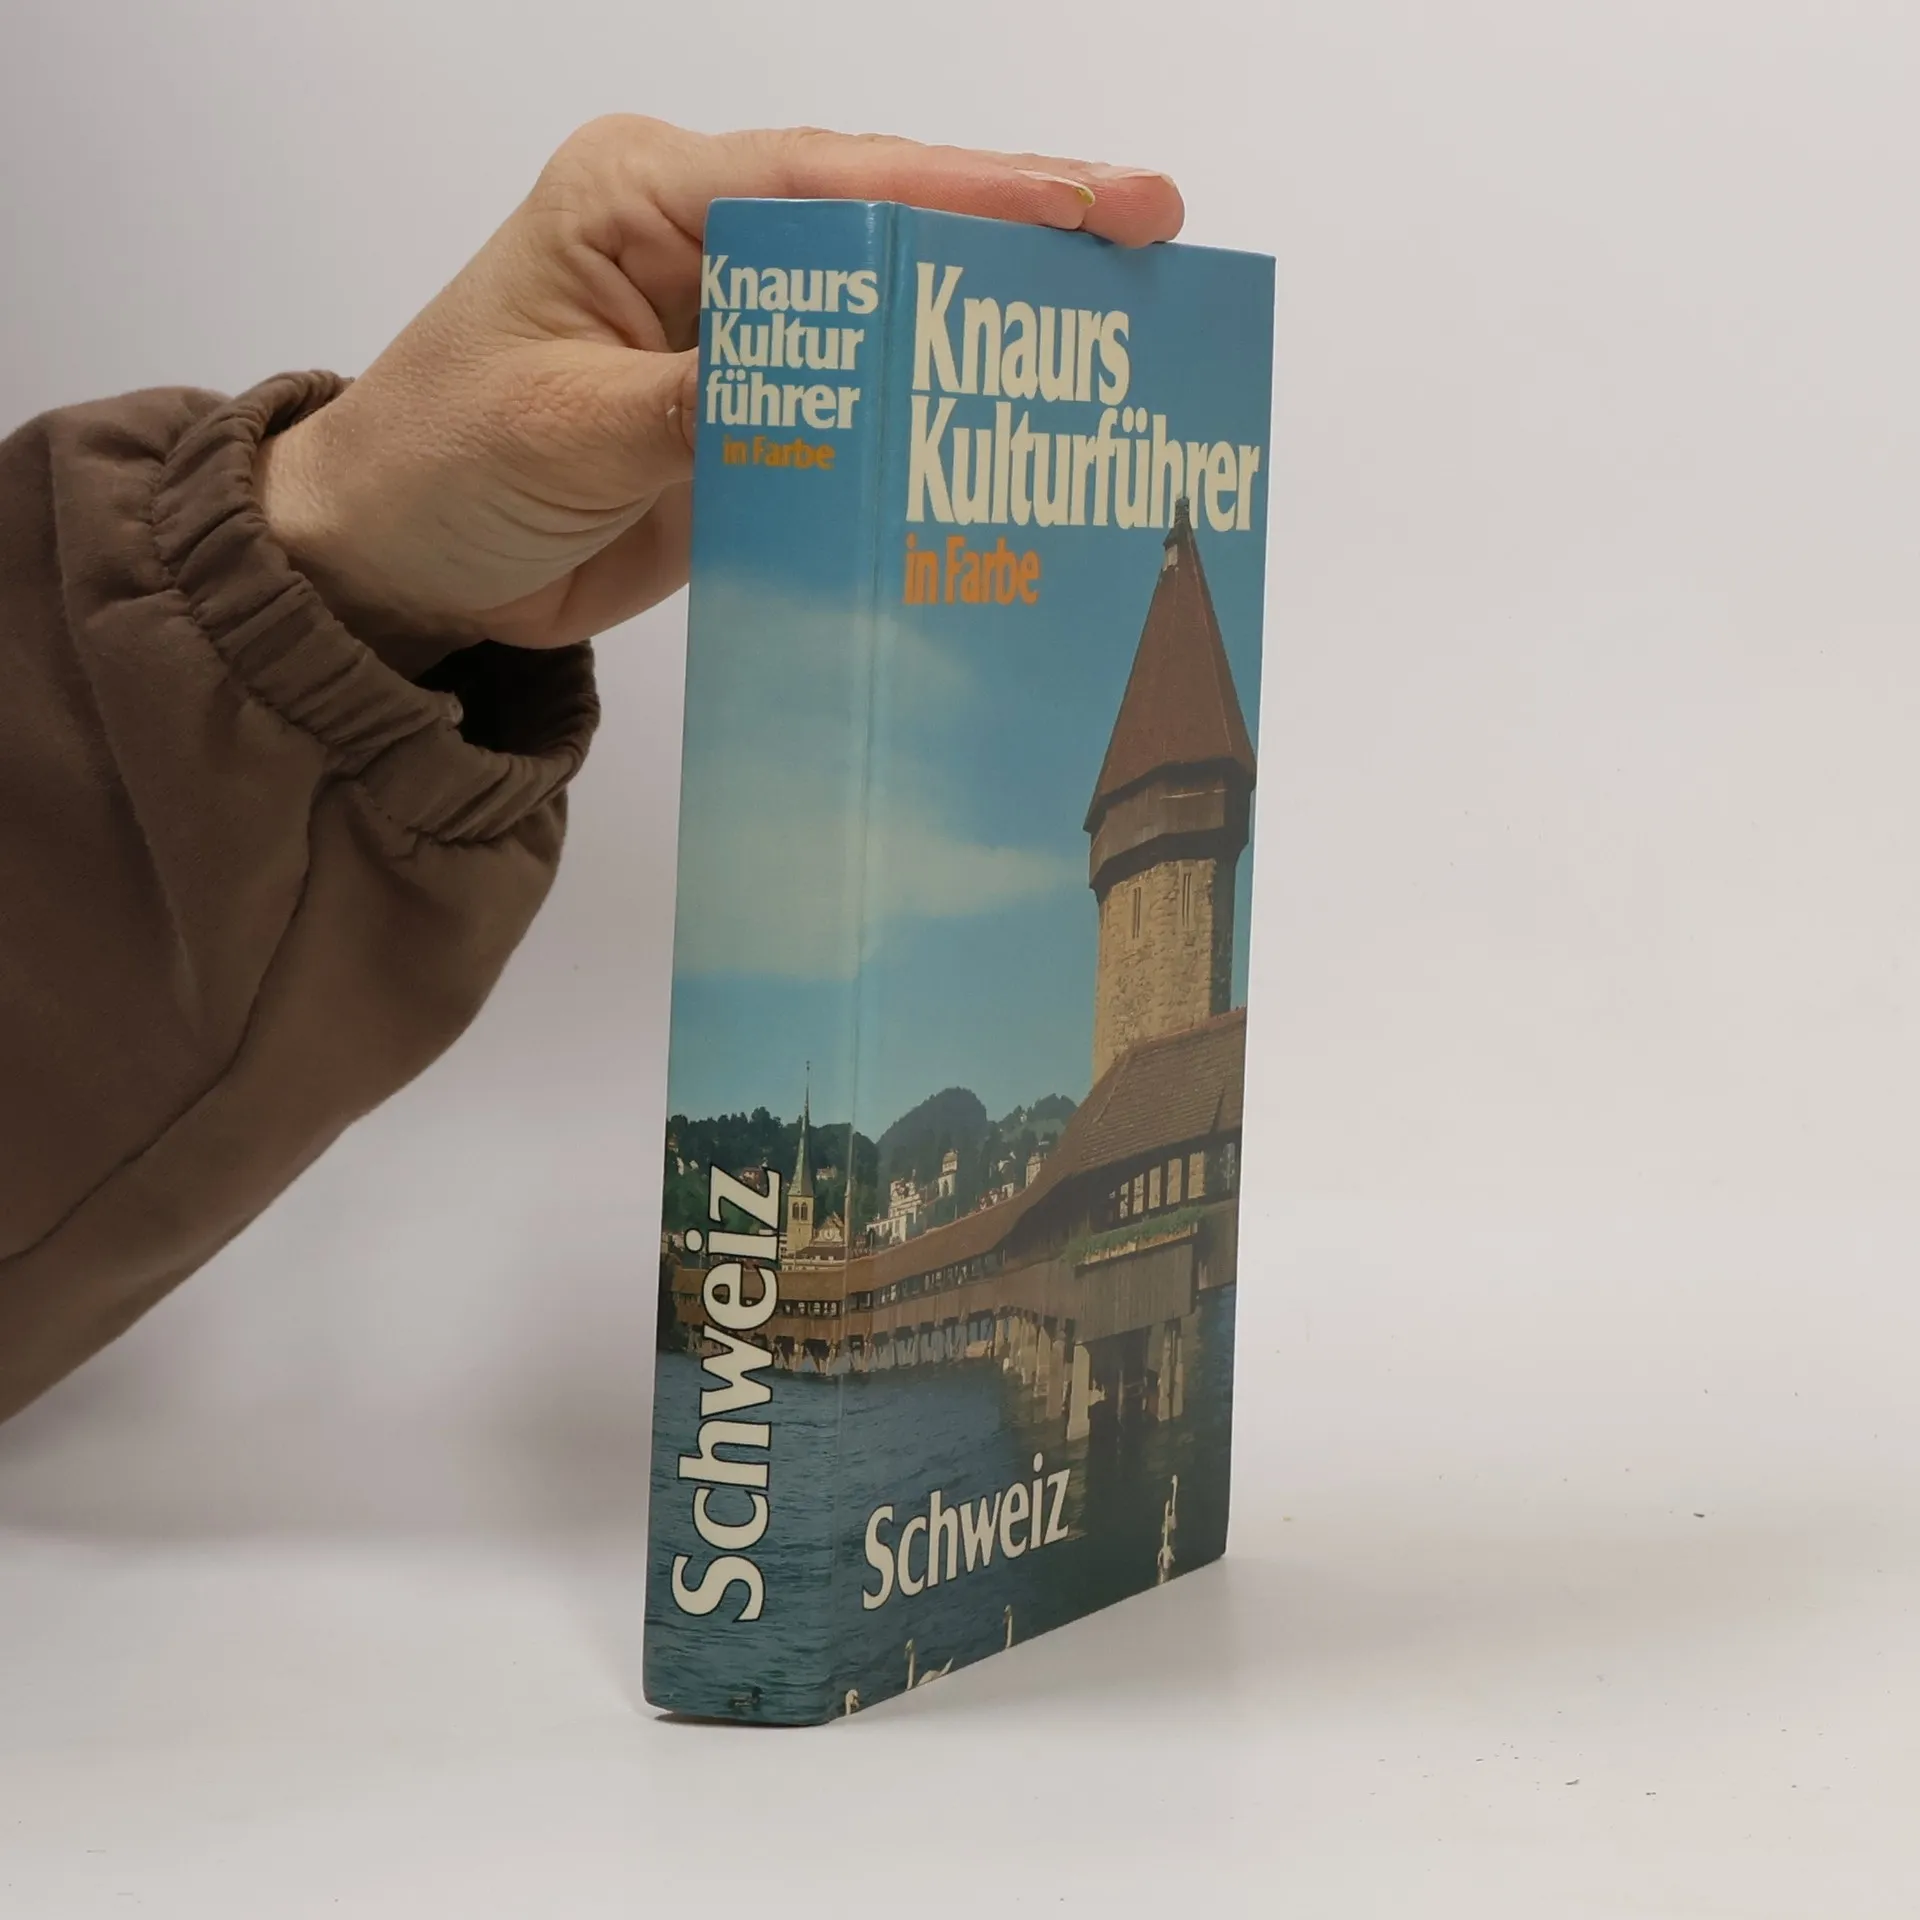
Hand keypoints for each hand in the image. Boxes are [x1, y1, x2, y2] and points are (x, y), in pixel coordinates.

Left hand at [258, 117, 1184, 651]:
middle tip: (1152, 249)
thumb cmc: (438, 465)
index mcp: (647, 201)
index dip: (970, 191)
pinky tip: (1005, 449)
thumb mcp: (558, 429)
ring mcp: (737, 340)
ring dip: (986, 337)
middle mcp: (706, 251)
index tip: (1098, 202)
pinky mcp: (752, 424)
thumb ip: (697, 407)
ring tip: (1116, 349)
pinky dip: (927, 432)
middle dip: (1014, 239)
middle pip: (883, 230)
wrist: (399, 566)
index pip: (830, 183)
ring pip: (885, 322)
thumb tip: (828, 398)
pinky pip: (859, 419)